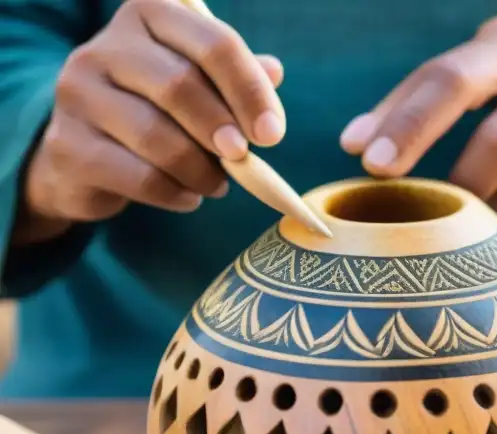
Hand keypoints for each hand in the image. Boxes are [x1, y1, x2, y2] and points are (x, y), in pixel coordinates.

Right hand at [17, 0, 285, 243]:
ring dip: (201, 170)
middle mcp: (103, 47)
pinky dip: (176, 193)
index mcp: (148, 17)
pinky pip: (139, 176)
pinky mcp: (68, 146)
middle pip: (179, 85)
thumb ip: (233, 79)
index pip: (212, 43)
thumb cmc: (156, 113)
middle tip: (243, 158)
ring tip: (217, 183)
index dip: (249, 91)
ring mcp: (77, 94)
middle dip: (222, 128)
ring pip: (156, 136)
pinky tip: (189, 197)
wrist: (85, 159)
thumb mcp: (198, 86)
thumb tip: (273, 72)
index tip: (272, 134)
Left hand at [340, 14, 496, 213]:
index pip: (434, 71)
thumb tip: (358, 142)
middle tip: (377, 170)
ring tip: (442, 209)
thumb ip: (437, 104)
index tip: (352, 146)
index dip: (392, 109)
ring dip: (466, 182)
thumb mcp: (494, 83)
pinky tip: (490, 216)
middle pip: (459, 84)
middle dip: (412, 129)